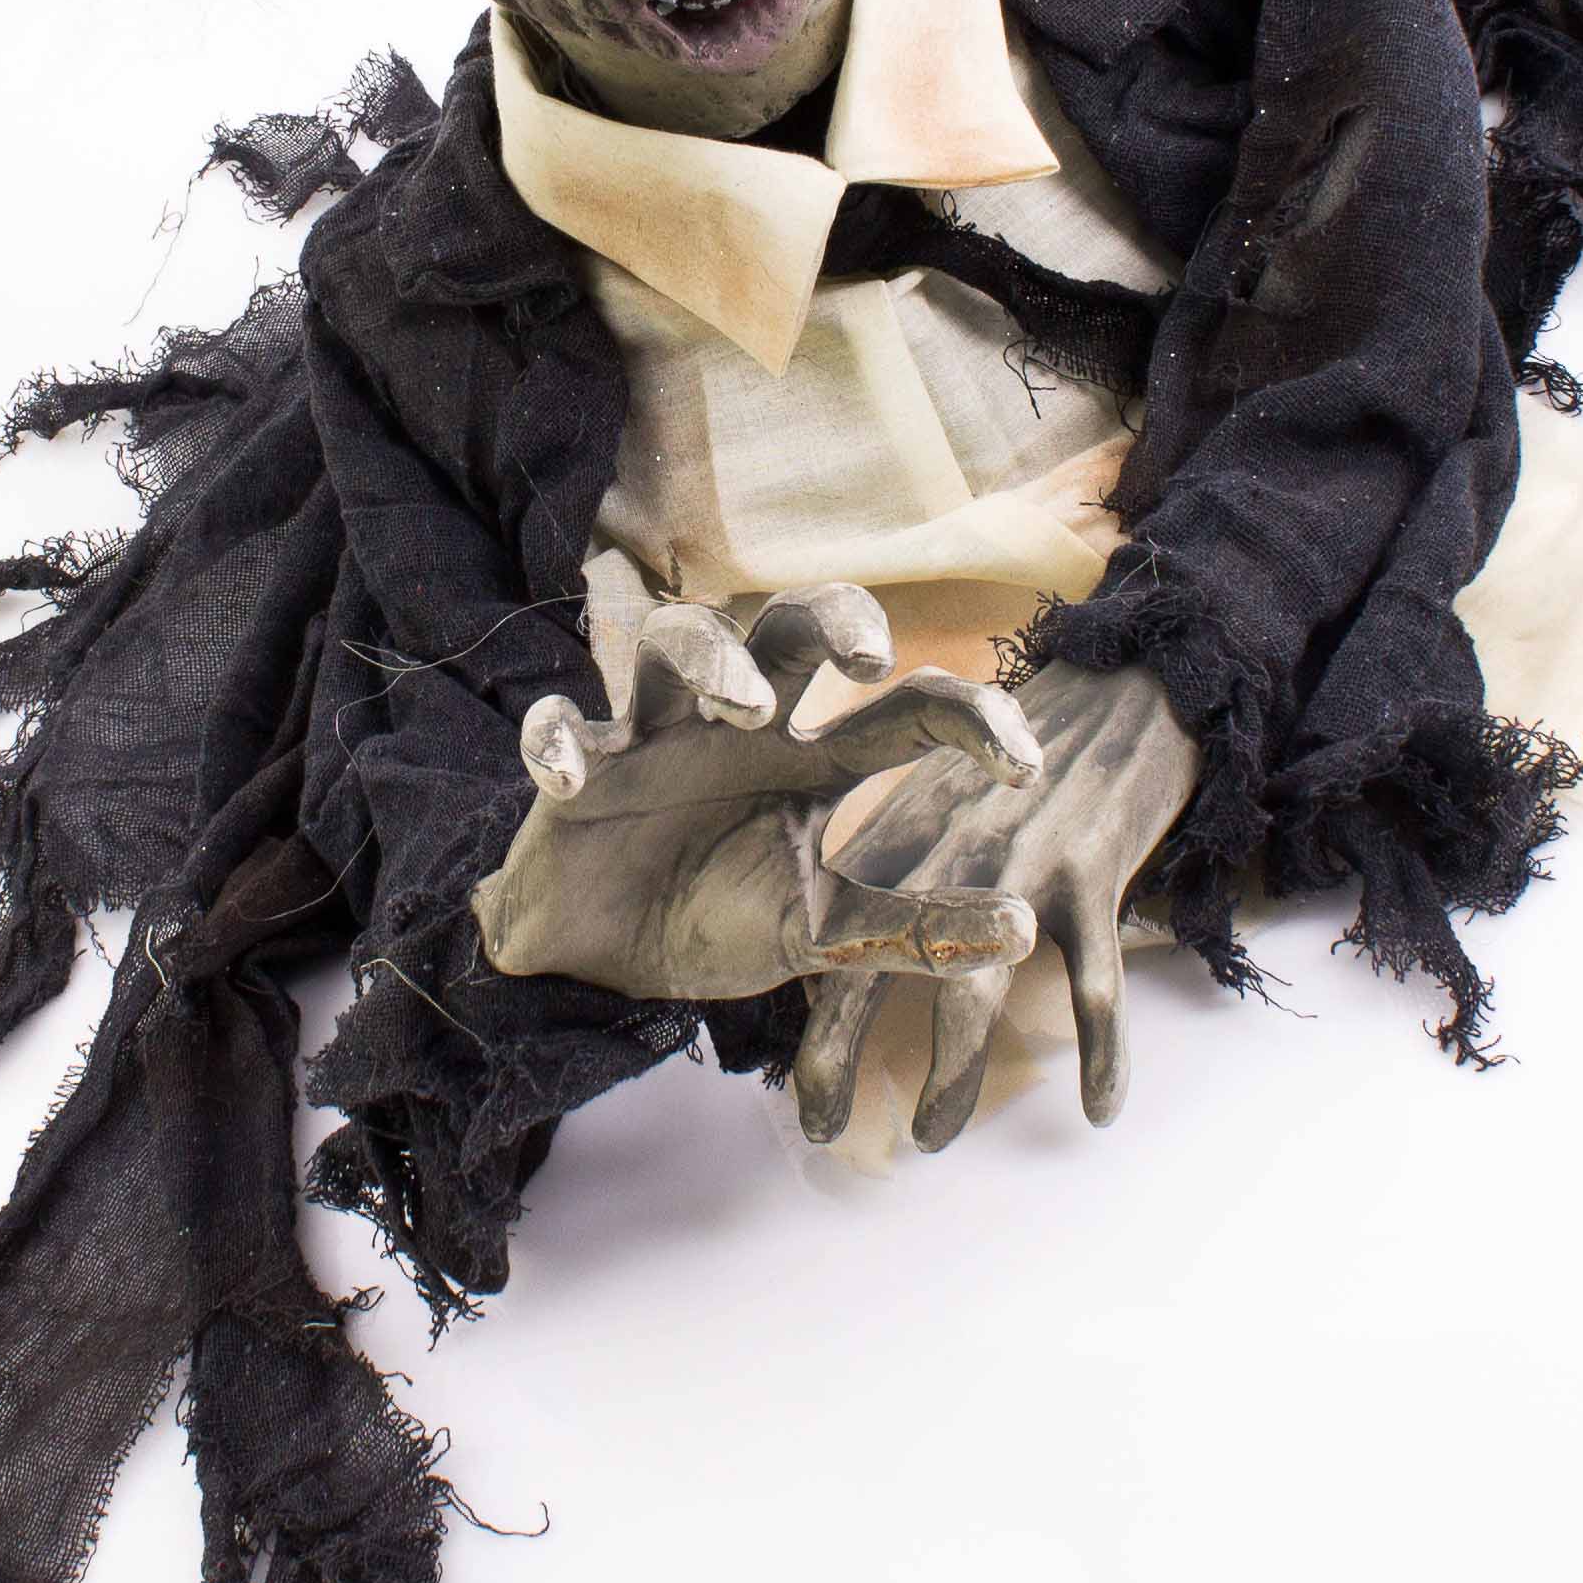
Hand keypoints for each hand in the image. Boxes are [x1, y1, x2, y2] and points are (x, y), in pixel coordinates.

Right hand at [474, 585, 1044, 1001]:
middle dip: (834, 616)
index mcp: (816, 760)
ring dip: (711, 658)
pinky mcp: (581, 764)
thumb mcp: (820, 934)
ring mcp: (660, 733)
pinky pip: (559, 727)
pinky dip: (556, 742)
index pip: (906, 711)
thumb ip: (911, 932)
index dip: (971, 718)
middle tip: (871, 656)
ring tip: (746, 708)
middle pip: (791, 623)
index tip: (1025, 767)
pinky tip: (565, 779)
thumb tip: (1025, 931)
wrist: (603, 967)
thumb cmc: (716, 919)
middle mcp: (745, 724)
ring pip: (677, 639)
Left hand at [794, 658, 1201, 1150]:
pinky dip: (1103, 1052)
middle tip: (826, 1130)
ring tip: (929, 1134)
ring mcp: (1015, 864)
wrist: (1121, 693)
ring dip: (949, 1075)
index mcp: (896, 838)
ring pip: (971, 991)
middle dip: (836, 1055)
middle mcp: (939, 855)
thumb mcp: (942, 809)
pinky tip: (1101, 1109)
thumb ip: (897, 880)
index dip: (809, 1022)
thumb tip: (855, 974)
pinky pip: (1095, 983)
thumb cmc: (1025, 769)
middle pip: (868, 966)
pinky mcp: (1090, 868)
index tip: (804, 1101)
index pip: (828, 938)